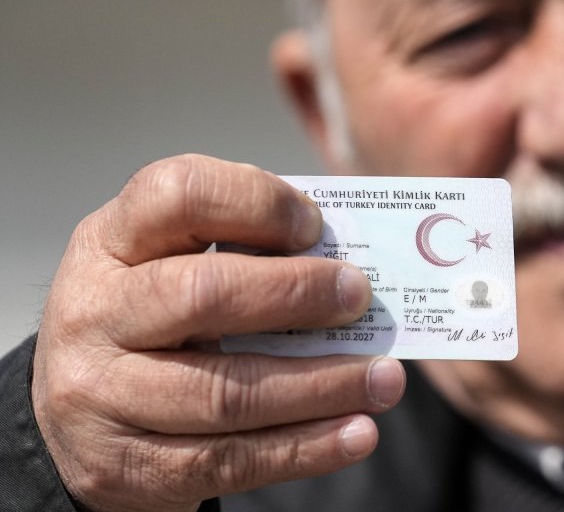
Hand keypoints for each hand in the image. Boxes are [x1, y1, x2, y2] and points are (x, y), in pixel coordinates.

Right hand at [31, 155, 405, 511]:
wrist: (80, 416)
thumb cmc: (156, 318)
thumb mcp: (174, 264)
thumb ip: (246, 252)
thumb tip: (348, 265)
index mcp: (110, 241)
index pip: (177, 193)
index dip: (255, 202)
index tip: (315, 225)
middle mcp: (92, 312)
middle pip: (202, 295)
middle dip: (297, 294)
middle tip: (361, 299)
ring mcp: (98, 395)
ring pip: (224, 393)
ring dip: (321, 386)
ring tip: (385, 380)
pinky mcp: (121, 468)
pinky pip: (227, 461)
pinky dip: (305, 449)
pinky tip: (357, 433)